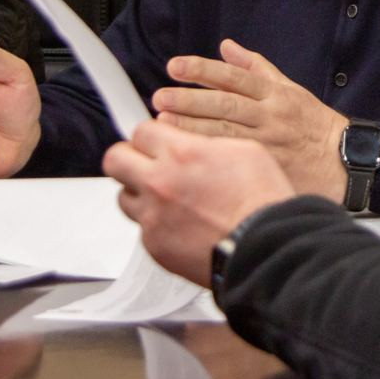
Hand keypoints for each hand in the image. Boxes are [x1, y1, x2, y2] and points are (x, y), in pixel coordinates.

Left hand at [102, 119, 295, 285]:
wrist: (264, 247)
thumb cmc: (262, 201)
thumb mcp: (245, 150)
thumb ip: (207, 143)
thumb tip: (192, 143)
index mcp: (182, 153)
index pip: (141, 131)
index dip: (152, 135)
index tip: (157, 141)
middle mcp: (159, 182)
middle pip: (115, 159)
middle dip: (129, 158)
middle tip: (145, 163)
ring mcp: (152, 217)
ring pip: (124, 196)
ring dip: (141, 193)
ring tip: (167, 199)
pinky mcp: (154, 246)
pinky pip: (142, 228)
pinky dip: (157, 224)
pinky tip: (182, 224)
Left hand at [152, 39, 348, 201]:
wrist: (345, 162)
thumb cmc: (315, 125)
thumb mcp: (290, 89)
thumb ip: (256, 67)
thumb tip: (227, 46)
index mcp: (276, 94)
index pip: (235, 77)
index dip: (204, 70)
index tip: (176, 66)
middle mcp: (272, 116)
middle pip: (226, 104)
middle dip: (191, 99)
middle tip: (161, 96)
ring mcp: (269, 143)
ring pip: (226, 132)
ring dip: (192, 125)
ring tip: (163, 120)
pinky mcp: (267, 167)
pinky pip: (233, 158)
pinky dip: (207, 152)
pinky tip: (184, 149)